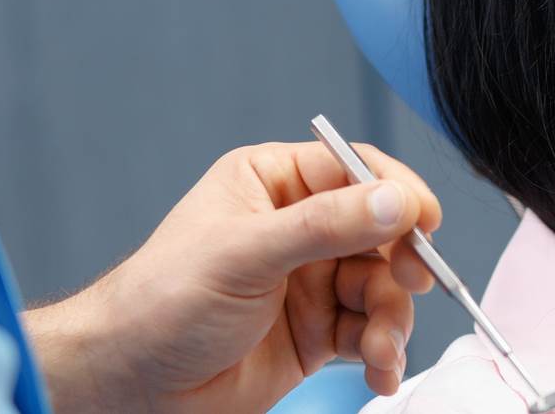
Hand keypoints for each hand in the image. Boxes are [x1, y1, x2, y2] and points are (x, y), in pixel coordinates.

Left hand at [25, 142, 442, 412]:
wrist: (129, 384)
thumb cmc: (161, 303)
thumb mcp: (245, 253)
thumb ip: (324, 225)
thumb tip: (394, 200)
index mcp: (273, 183)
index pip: (354, 171)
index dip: (396, 194)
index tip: (425, 222)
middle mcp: (296, 228)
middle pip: (380, 233)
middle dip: (401, 263)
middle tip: (413, 283)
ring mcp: (308, 283)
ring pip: (380, 288)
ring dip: (392, 319)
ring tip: (381, 349)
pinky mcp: (315, 334)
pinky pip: (369, 334)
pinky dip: (383, 353)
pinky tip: (380, 370)